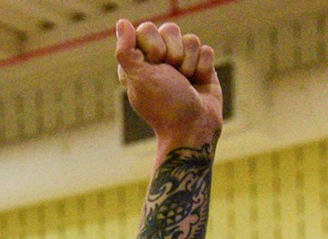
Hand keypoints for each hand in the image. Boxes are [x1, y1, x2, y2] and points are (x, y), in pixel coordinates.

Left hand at [115, 19, 222, 149]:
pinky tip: (198, 83)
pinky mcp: (201, 67)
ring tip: (186, 82)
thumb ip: (126, 50)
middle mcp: (159, 59)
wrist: (193, 126)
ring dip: (189, 63)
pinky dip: (203, 68)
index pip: (146, 29)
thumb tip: (121, 22)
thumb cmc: (163, 105)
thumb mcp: (139, 78)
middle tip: (172, 75)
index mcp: (139, 61)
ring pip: (191, 39)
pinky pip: (206, 50)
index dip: (154, 45)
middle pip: (170, 29)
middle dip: (174, 52)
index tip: (155, 64)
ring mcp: (182, 62)